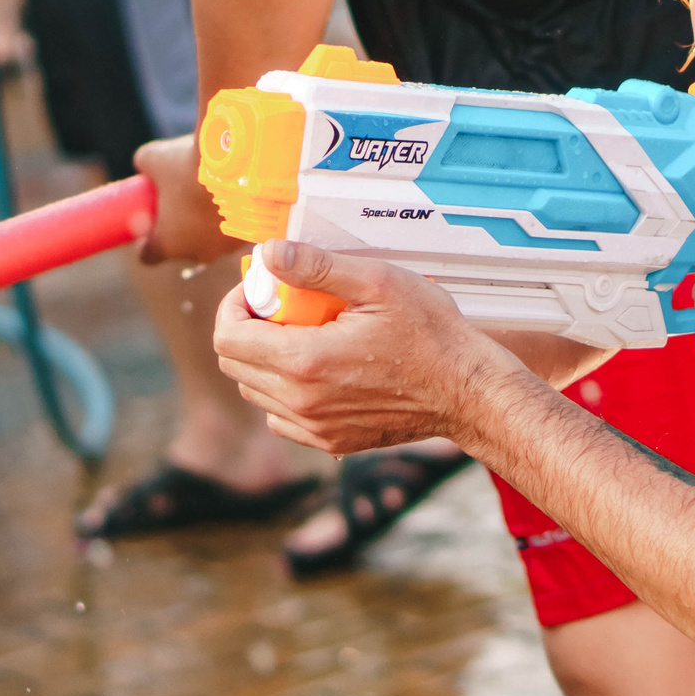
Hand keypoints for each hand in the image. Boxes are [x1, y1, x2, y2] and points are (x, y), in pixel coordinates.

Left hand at [132, 136, 244, 264]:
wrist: (240, 163)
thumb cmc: (189, 165)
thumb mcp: (154, 157)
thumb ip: (143, 166)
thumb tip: (145, 166)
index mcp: (168, 245)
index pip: (148, 256)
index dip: (146, 241)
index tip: (149, 223)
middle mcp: (199, 253)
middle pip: (182, 247)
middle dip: (180, 227)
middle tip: (181, 199)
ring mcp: (227, 247)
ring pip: (211, 238)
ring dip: (207, 221)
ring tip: (211, 192)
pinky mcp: (250, 235)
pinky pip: (234, 228)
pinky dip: (230, 215)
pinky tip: (230, 193)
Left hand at [214, 241, 520, 453]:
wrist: (467, 393)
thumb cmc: (431, 335)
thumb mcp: (377, 283)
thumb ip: (316, 267)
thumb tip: (268, 253)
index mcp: (305, 360)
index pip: (227, 337)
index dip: (234, 305)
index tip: (261, 289)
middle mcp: (301, 401)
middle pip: (234, 365)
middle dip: (247, 329)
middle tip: (283, 307)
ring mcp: (314, 427)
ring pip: (254, 391)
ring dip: (264, 360)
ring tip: (304, 335)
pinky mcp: (329, 442)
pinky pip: (280, 417)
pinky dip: (285, 391)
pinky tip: (319, 370)